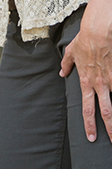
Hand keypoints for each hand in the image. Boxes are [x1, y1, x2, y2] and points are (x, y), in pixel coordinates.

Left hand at [60, 6, 111, 142]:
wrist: (97, 31)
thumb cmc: (84, 40)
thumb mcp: (71, 52)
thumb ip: (67, 64)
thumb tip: (62, 72)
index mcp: (85, 81)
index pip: (86, 108)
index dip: (89, 124)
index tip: (91, 137)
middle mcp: (99, 84)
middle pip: (106, 112)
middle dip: (110, 129)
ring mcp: (110, 80)